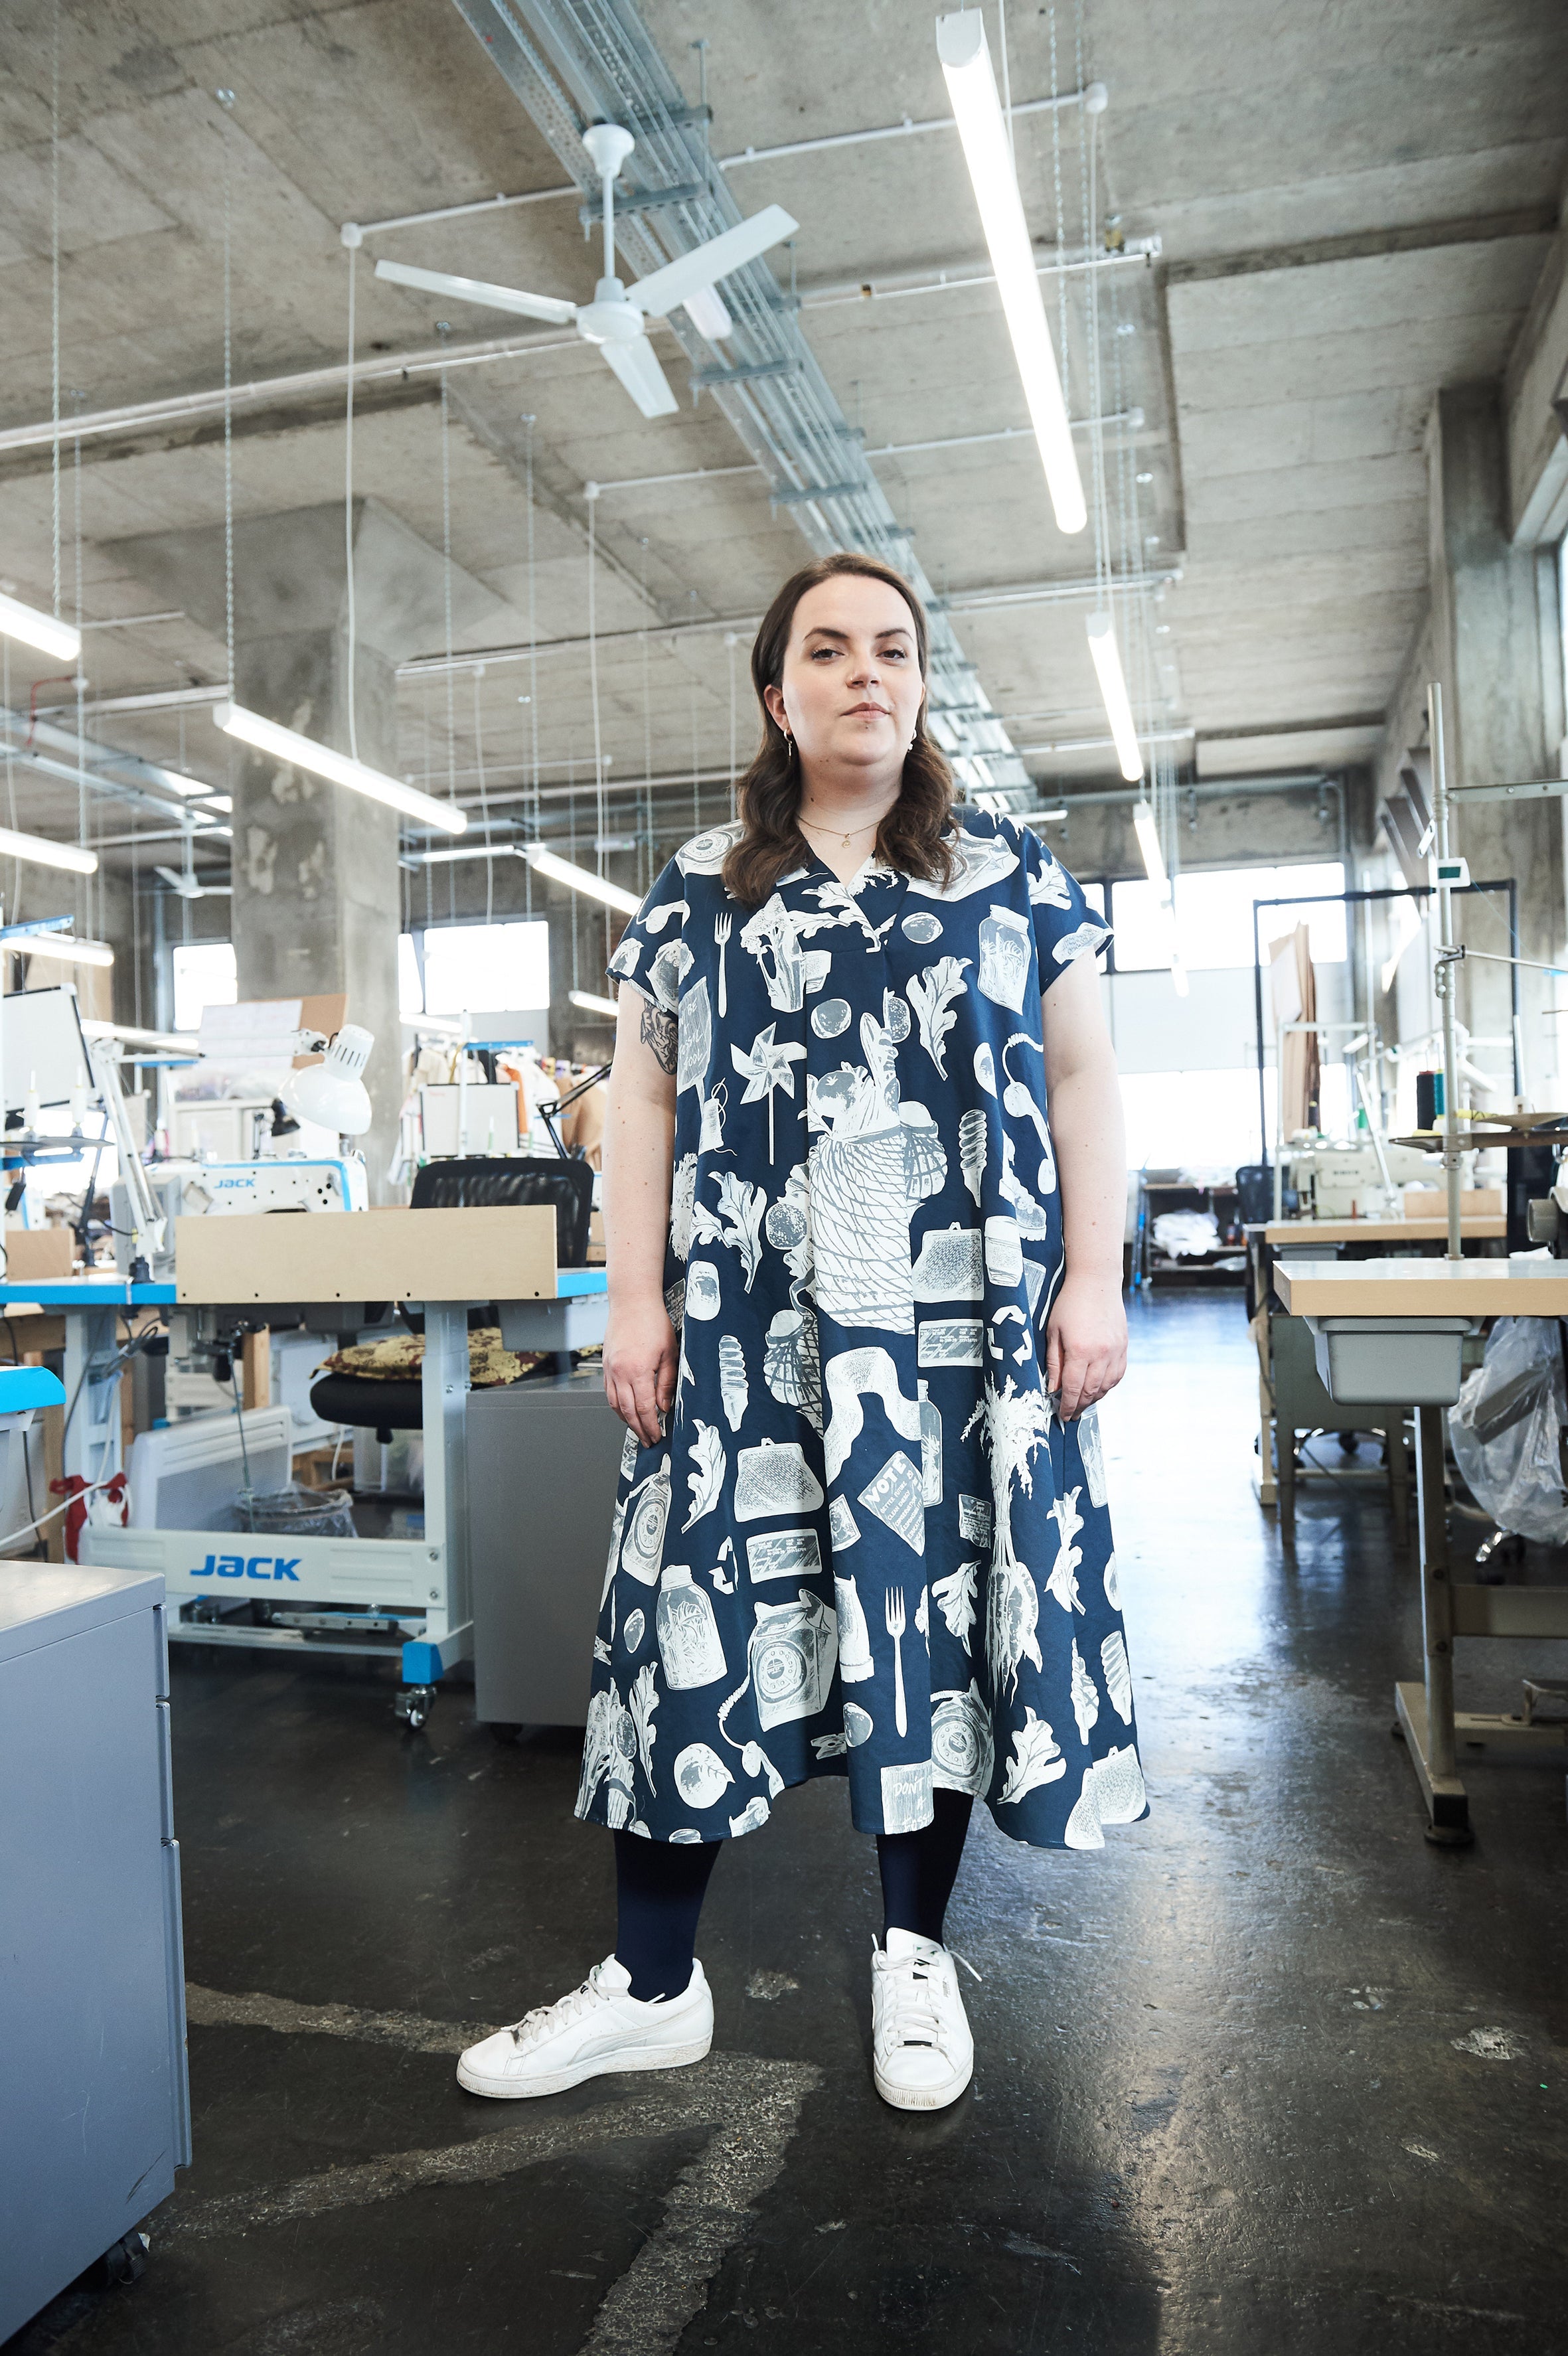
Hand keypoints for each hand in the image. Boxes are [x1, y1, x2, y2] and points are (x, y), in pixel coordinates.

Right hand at [604, 1293, 678, 1446]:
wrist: (632, 1301)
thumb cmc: (653, 1321)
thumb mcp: (670, 1353)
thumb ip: (667, 1383)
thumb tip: (664, 1407)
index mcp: (638, 1371)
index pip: (644, 1409)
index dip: (651, 1426)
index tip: (657, 1436)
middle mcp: (620, 1372)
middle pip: (628, 1412)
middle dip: (638, 1429)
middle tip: (647, 1440)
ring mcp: (610, 1369)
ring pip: (614, 1404)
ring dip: (626, 1420)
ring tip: (638, 1430)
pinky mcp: (606, 1365)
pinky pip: (608, 1392)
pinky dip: (616, 1406)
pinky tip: (625, 1410)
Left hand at [1045, 1272, 1126, 1419]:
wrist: (1096, 1282)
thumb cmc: (1069, 1303)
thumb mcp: (1053, 1331)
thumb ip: (1054, 1362)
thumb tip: (1052, 1389)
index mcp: (1079, 1351)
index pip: (1072, 1388)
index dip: (1067, 1405)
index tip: (1062, 1416)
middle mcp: (1101, 1354)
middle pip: (1090, 1391)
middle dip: (1080, 1406)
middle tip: (1071, 1415)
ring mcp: (1115, 1351)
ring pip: (1106, 1386)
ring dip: (1095, 1399)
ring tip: (1083, 1404)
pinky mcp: (1124, 1346)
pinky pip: (1118, 1375)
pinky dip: (1108, 1386)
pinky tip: (1099, 1389)